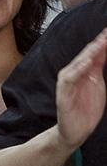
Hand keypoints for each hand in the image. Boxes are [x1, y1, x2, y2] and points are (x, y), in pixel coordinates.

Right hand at [54, 27, 106, 149]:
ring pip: (77, 65)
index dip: (102, 43)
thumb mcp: (97, 85)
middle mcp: (74, 74)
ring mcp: (68, 83)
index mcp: (83, 72)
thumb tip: (103, 51)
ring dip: (88, 54)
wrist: (75, 132)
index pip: (93, 54)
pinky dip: (77, 70)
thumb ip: (98, 68)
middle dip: (96, 45)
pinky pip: (69, 80)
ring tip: (99, 44)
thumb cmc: (85, 110)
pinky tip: (86, 63)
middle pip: (85, 56)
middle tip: (106, 34)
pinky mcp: (63, 94)